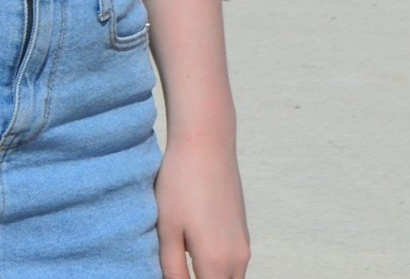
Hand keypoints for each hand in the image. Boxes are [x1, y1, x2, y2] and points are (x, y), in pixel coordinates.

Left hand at [155, 135, 248, 277]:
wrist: (206, 144)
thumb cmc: (180, 184)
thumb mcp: (166, 229)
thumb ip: (172, 268)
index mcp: (216, 262)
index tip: (172, 275)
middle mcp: (238, 259)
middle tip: (177, 270)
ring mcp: (243, 246)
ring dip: (210, 277)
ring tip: (184, 264)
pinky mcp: (242, 233)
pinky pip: (233, 264)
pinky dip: (216, 268)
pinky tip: (194, 253)